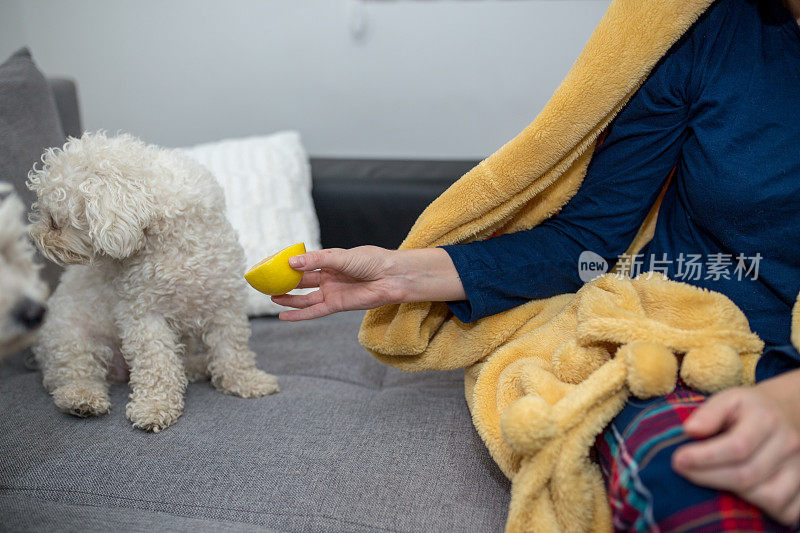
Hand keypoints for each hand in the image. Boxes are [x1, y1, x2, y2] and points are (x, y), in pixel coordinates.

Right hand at [271, 246, 464, 320]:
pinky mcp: (337, 305)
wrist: (392, 277)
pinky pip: (314, 311)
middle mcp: (329, 277)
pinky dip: (299, 315)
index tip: (272, 265)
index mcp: (329, 261)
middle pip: (302, 281)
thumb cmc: (372, 261)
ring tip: (271, 298)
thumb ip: (316, 260)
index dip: (289, 265)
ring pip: (305, 297)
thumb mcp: (341, 257)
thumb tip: (291, 264)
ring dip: (289, 299)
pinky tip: (283, 316)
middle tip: (266, 283)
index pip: (304, 263)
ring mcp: (332, 291)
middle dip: (285, 282)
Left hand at [672, 372, 799, 525]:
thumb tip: (690, 430)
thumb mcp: (727, 400)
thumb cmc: (747, 410)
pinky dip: (765, 511)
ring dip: (736, 496)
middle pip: (748, 475)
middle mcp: (789, 444)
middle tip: (683, 471)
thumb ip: (708, 413)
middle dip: (709, 477)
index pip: (737, 447)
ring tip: (714, 481)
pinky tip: (743, 497)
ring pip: (770, 497)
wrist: (784, 414)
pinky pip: (788, 512)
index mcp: (766, 419)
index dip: (704, 458)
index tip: (678, 460)